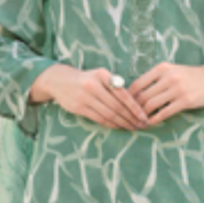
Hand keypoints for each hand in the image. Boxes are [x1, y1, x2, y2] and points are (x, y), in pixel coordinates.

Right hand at [34, 64, 149, 129]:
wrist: (59, 80)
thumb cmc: (86, 79)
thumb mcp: (100, 75)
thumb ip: (115, 85)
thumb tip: (135, 103)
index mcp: (102, 75)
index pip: (122, 94)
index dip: (135, 107)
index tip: (144, 116)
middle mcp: (93, 85)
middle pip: (117, 106)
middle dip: (131, 118)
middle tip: (142, 125)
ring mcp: (85, 97)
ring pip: (109, 114)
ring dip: (123, 123)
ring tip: (133, 128)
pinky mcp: (78, 107)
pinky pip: (99, 119)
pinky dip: (111, 124)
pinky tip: (119, 127)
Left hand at [127, 62, 203, 123]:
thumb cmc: (190, 75)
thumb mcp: (172, 70)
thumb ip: (156, 78)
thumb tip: (137, 93)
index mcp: (162, 68)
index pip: (138, 83)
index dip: (128, 96)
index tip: (125, 104)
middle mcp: (168, 77)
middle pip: (142, 96)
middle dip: (134, 108)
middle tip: (130, 116)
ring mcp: (177, 89)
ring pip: (151, 105)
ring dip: (143, 115)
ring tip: (140, 120)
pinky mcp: (185, 101)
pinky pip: (164, 113)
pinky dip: (155, 119)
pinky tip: (151, 123)